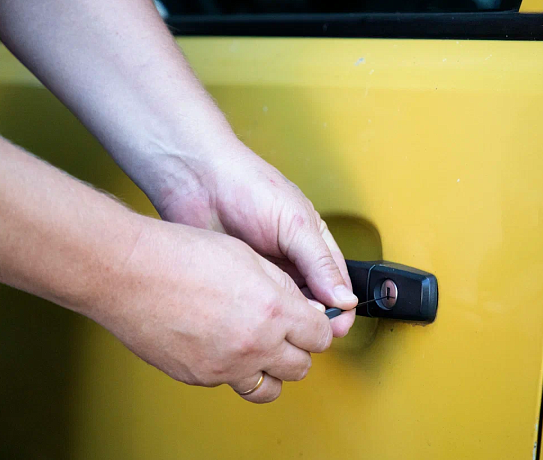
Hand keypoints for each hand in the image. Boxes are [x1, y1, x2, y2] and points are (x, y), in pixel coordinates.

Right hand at [93, 217, 333, 402]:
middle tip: (290, 332)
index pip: (321, 336)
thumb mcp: (248, 258)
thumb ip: (284, 288)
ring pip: (269, 388)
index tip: (314, 321)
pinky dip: (235, 369)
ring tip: (262, 347)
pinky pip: (231, 383)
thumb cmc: (182, 256)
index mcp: (273, 310)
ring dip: (273, 370)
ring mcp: (225, 367)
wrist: (129, 273)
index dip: (320, 326)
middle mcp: (254, 345)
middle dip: (300, 349)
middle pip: (301, 367)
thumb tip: (304, 307)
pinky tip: (223, 343)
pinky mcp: (199, 377)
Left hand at [149, 137, 358, 336]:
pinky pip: (255, 308)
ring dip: (286, 321)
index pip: (337, 286)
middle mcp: (293, 261)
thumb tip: (345, 298)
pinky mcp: (239, 283)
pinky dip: (259, 318)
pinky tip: (257, 321)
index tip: (336, 329)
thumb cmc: (248, 186)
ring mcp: (265, 274)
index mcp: (314, 245)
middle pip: (314, 303)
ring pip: (285, 310)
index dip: (340, 309)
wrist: (197, 179)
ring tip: (281, 328)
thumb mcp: (294, 223)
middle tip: (306, 334)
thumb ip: (320, 262)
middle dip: (313, 321)